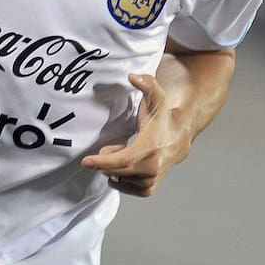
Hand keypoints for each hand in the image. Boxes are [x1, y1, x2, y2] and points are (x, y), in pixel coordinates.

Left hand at [82, 72, 186, 196]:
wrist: (179, 136)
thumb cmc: (162, 117)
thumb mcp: (156, 97)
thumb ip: (147, 84)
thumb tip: (132, 76)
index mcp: (151, 146)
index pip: (125, 159)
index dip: (104, 162)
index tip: (86, 162)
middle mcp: (154, 166)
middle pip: (118, 170)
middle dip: (106, 160)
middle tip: (112, 145)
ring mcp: (152, 179)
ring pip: (120, 179)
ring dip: (114, 167)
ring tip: (122, 151)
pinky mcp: (149, 187)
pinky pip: (126, 187)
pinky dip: (119, 178)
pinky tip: (122, 166)